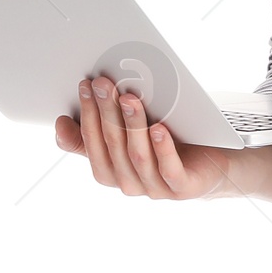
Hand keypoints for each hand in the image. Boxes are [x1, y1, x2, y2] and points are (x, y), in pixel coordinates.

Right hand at [55, 74, 232, 198]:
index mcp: (111, 172)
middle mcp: (129, 183)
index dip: (85, 116)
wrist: (210, 163)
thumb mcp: (127, 137)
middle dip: (105, 112)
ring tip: (129, 98)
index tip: (83, 87)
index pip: (91, 146)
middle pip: (113, 147)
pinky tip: (158, 128)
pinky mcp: (182, 188)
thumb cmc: (165, 144)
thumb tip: (61, 124)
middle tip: (103, 83)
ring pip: (137, 156)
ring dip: (131, 125)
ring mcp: (156, 188)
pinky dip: (162, 149)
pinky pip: (169, 170)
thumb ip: (96, 134)